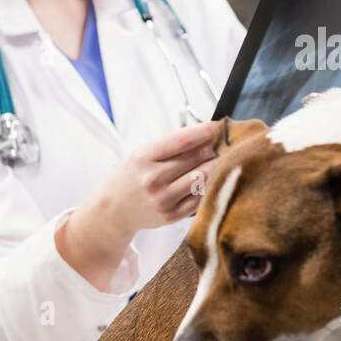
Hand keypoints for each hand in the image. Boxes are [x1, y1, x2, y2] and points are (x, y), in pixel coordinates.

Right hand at [115, 119, 219, 233]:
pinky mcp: (172, 215)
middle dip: (215, 147)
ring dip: (217, 166)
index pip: (183, 140)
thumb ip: (172, 146)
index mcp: (144, 158)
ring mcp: (163, 199)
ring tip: (223, 158)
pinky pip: (200, 197)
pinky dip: (209, 185)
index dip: (206, 131)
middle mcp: (153, 178)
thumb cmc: (131, 177)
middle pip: (197, 158)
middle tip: (227, 141)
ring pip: (203, 177)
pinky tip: (212, 178)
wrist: (113, 209)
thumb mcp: (143, 154)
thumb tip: (206, 135)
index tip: (220, 125)